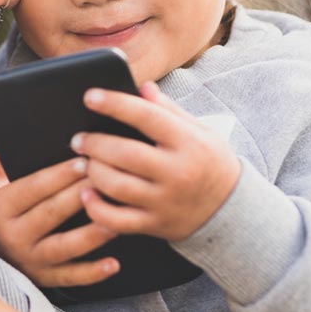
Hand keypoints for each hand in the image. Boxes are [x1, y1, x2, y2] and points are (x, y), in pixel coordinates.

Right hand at [0, 129, 119, 287]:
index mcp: (1, 207)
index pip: (34, 188)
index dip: (59, 175)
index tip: (84, 160)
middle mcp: (14, 235)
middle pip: (51, 214)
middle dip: (80, 196)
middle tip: (109, 180)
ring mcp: (30, 260)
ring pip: (64, 246)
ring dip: (91, 234)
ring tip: (116, 218)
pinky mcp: (43, 279)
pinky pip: (70, 277)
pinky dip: (92, 273)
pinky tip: (114, 263)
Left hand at [74, 81, 240, 241]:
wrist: (231, 210)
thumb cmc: (210, 163)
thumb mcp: (199, 131)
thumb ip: (169, 110)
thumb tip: (143, 87)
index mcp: (188, 142)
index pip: (146, 116)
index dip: (115, 104)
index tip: (90, 96)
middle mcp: (177, 172)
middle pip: (125, 154)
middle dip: (94, 144)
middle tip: (78, 139)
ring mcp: (165, 201)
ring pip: (116, 186)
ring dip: (92, 172)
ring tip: (85, 162)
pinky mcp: (155, 225)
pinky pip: (116, 220)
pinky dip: (95, 207)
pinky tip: (87, 193)